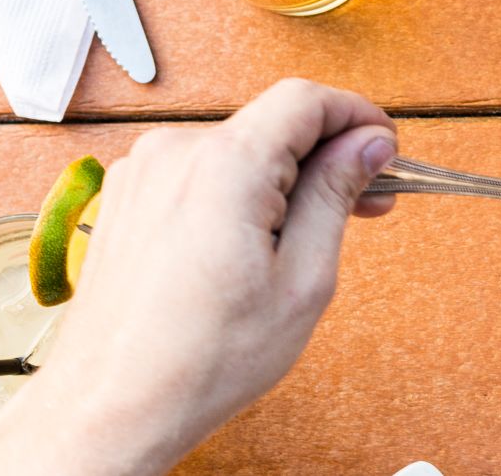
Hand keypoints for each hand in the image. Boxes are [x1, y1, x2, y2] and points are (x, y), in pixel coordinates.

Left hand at [0, 79, 397, 474]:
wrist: (115, 402)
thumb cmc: (203, 358)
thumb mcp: (303, 279)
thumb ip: (336, 195)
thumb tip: (368, 146)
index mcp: (224, 167)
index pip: (305, 99)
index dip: (357, 116)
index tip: (385, 147)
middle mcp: (175, 154)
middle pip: (273, 124)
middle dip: (327, 156)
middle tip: (368, 202)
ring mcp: (144, 173)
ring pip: (239, 149)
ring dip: (284, 178)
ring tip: (312, 235)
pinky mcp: (130, 195)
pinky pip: (202, 172)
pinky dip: (241, 192)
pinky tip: (260, 240)